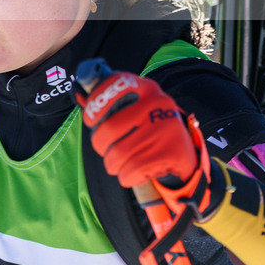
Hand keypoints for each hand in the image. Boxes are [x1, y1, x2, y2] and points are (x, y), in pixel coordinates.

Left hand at [75, 69, 215, 216]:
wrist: (185, 157)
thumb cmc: (151, 131)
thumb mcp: (137, 109)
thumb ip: (111, 103)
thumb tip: (79, 94)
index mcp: (147, 88)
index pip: (113, 86)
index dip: (94, 106)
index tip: (92, 120)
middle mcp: (157, 103)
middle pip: (107, 130)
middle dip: (101, 146)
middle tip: (109, 149)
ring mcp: (164, 128)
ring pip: (116, 155)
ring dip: (113, 165)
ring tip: (124, 163)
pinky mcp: (169, 152)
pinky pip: (129, 172)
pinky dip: (127, 177)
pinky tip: (136, 173)